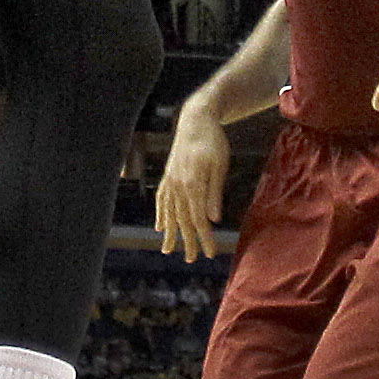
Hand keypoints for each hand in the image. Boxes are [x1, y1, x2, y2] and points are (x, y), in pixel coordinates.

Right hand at [155, 107, 229, 259]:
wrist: (196, 119)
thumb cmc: (213, 141)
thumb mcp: (219, 166)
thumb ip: (215, 192)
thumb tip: (214, 219)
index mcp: (192, 184)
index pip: (198, 218)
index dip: (204, 238)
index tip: (210, 253)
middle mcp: (177, 185)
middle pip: (182, 219)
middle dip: (187, 241)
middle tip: (192, 259)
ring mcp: (170, 180)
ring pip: (168, 212)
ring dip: (169, 232)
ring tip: (167, 250)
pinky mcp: (167, 175)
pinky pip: (161, 199)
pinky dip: (160, 214)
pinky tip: (159, 226)